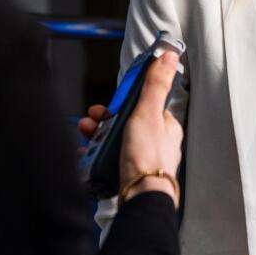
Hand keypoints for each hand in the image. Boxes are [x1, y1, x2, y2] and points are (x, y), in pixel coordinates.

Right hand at [77, 52, 183, 205]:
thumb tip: (169, 55)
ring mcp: (142, 160)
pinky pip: (109, 161)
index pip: (143, 106)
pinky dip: (95, 156)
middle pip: (126, 124)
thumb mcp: (148, 113)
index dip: (123, 102)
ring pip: (116, 142)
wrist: (141, 199)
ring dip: (97, 136)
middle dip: (104, 120)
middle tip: (91, 120)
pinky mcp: (128, 176)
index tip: (109, 102)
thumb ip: (156, 84)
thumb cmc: (147, 158)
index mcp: (166, 127)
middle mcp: (156, 143)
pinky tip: (86, 156)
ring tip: (85, 135)